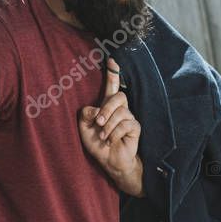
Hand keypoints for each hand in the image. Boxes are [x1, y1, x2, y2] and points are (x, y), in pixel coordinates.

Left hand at [79, 57, 140, 180]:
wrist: (109, 161)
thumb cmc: (97, 144)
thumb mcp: (85, 129)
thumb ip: (86, 116)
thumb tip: (95, 109)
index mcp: (107, 106)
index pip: (111, 87)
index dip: (112, 73)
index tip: (111, 60)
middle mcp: (120, 109)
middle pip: (119, 96)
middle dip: (107, 109)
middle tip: (98, 123)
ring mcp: (129, 118)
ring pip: (121, 112)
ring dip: (108, 126)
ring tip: (103, 137)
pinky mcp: (135, 128)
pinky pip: (126, 125)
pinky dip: (114, 134)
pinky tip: (111, 141)